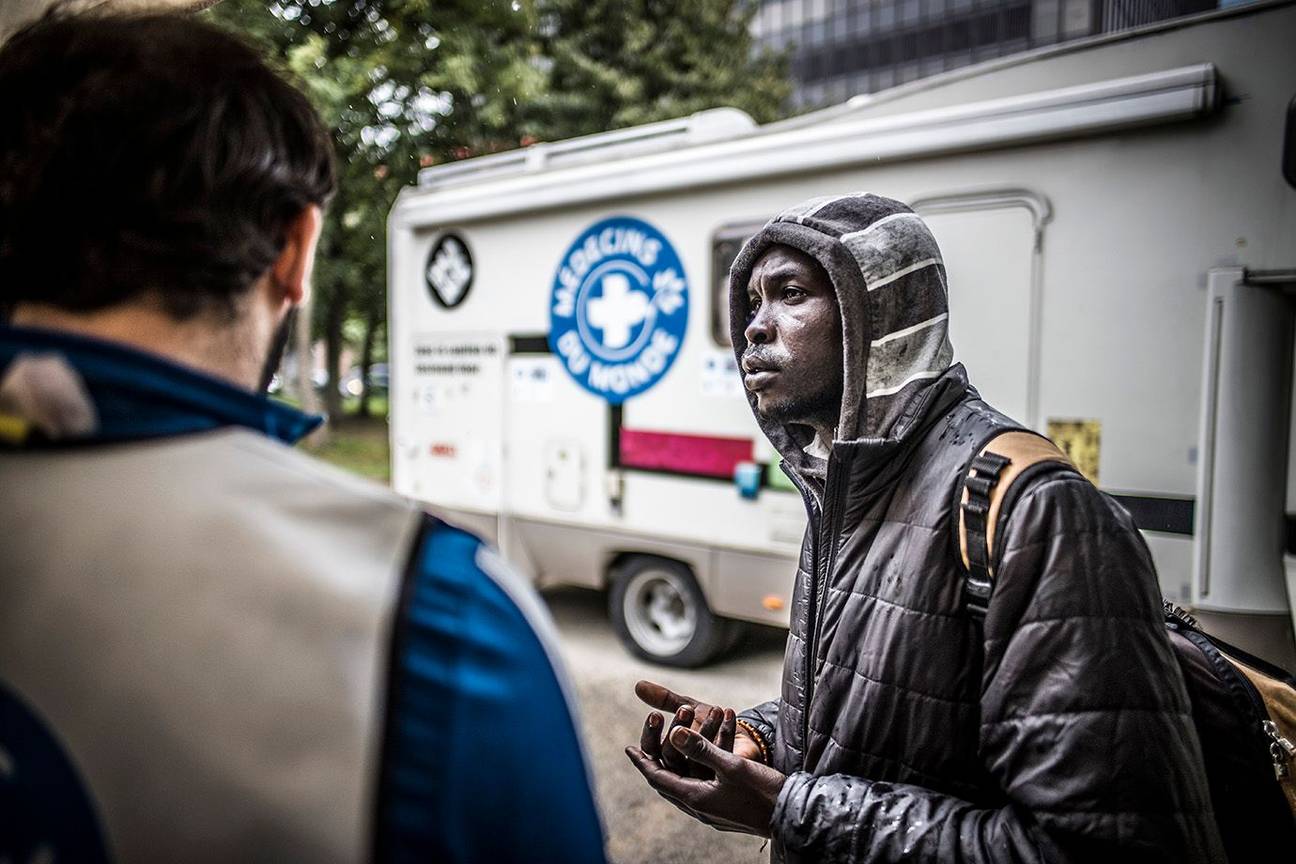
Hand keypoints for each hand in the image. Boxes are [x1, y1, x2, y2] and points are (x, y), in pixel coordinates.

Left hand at [626, 725, 786, 836]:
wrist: (790, 816)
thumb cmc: (763, 792)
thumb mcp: (731, 765)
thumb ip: (702, 749)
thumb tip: (674, 734)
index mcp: (696, 798)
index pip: (659, 778)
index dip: (643, 762)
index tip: (629, 748)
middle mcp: (701, 808)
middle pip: (667, 785)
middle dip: (654, 765)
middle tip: (642, 750)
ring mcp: (713, 812)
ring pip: (682, 789)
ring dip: (672, 770)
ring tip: (665, 757)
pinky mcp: (725, 811)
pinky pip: (697, 792)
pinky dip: (690, 776)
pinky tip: (695, 770)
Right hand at [634, 680, 765, 765]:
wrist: (740, 736)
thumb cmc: (709, 724)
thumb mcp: (687, 708)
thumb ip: (665, 699)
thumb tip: (638, 685)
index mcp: (669, 755)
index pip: (651, 750)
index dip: (652, 733)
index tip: (655, 714)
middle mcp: (684, 770)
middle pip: (672, 757)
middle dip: (678, 730)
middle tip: (686, 709)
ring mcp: (705, 778)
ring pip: (699, 759)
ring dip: (706, 730)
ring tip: (715, 708)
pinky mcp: (727, 778)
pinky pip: (724, 757)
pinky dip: (727, 732)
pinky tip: (729, 712)